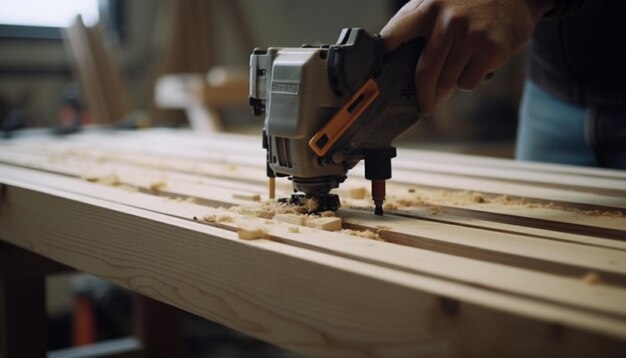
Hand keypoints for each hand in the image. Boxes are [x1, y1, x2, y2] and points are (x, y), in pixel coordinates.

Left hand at [381, 0, 551, 114]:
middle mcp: (447, 20)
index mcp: (428, 8)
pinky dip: (468, 82)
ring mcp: (469, 35)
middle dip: (423, 95)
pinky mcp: (489, 49)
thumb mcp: (440, 2)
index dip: (381, 58)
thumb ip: (416, 22)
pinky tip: (474, 66)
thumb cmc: (472, 3)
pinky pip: (468, 83)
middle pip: (425, 72)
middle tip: (425, 105)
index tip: (373, 79)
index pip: (394, 35)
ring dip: (447, 89)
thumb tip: (389, 55)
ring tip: (452, 81)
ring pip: (447, 81)